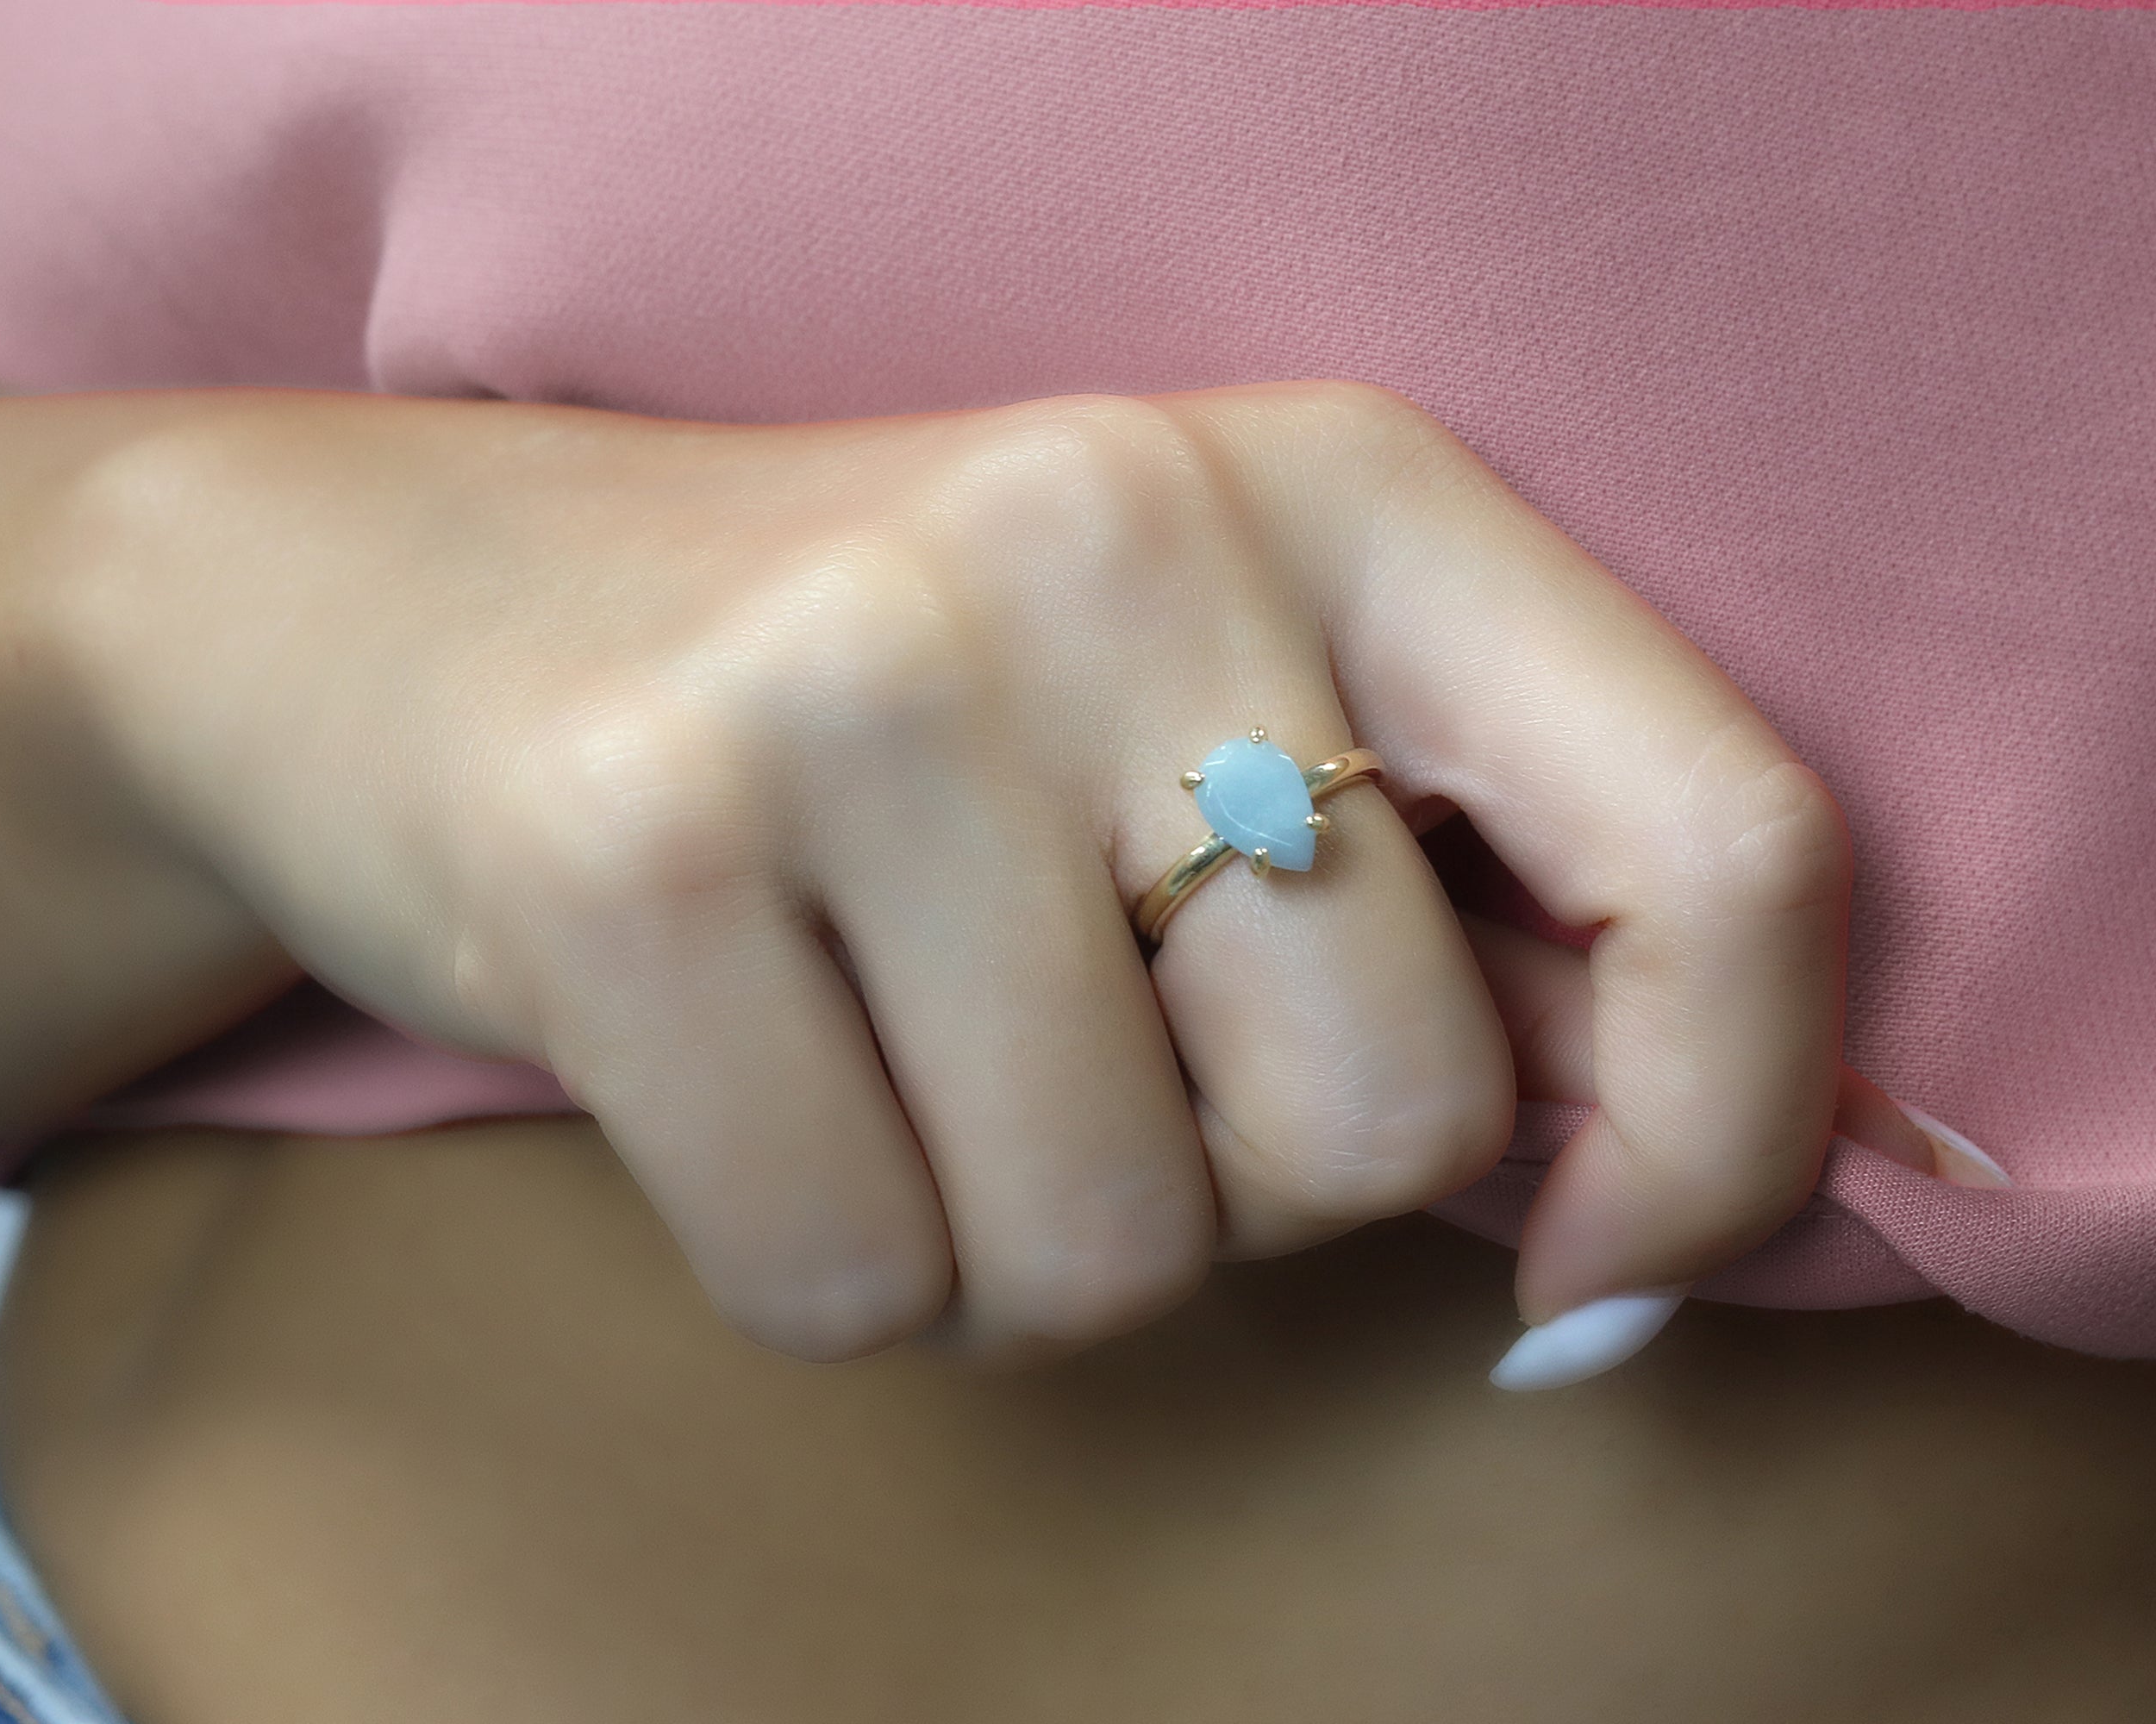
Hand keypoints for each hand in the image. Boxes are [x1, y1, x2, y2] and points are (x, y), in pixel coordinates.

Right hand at [34, 381, 1957, 1361]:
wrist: (423, 604)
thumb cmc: (912, 711)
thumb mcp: (1230, 704)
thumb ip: (1476, 914)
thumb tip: (1663, 1209)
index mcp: (1359, 489)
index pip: (1731, 848)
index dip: (1732, 1125)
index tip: (1596, 1250)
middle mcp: (1130, 531)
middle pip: (1393, 1128)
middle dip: (1248, 1185)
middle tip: (1083, 1036)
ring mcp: (872, 672)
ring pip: (1118, 1256)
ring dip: (1024, 1238)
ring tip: (903, 1042)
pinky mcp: (636, 840)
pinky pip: (864, 1282)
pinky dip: (836, 1256)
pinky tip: (759, 1071)